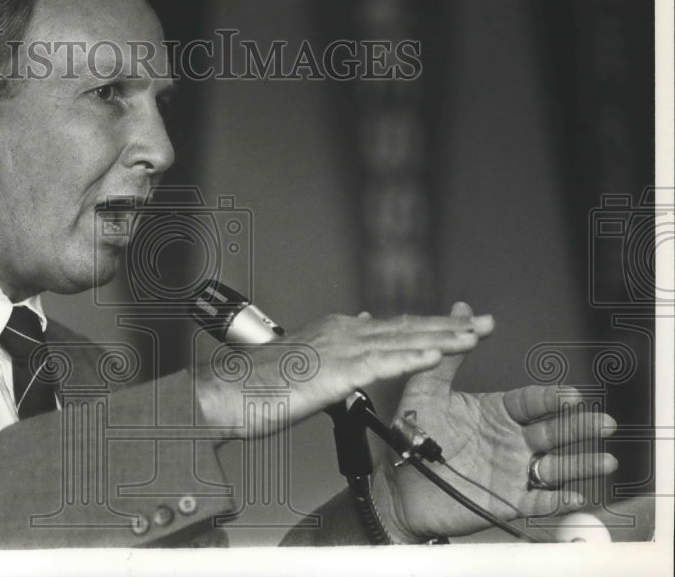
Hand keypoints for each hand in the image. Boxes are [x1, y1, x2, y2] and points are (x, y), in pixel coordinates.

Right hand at [196, 310, 493, 439]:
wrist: (230, 392)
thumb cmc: (259, 385)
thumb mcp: (304, 362)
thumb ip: (335, 347)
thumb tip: (361, 326)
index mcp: (336, 331)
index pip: (394, 327)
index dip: (430, 326)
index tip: (460, 327)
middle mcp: (342, 332)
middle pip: (407, 327)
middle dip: (449, 325)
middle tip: (485, 323)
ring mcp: (340, 349)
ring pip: (402, 340)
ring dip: (442, 337)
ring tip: (475, 335)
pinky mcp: (336, 371)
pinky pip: (383, 362)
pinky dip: (413, 356)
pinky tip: (437, 354)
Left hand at [374, 302, 617, 541]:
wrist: (398, 481)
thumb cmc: (412, 433)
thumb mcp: (426, 388)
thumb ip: (449, 353)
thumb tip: (463, 309)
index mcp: (496, 413)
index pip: (531, 402)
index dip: (551, 399)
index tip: (571, 395)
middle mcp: (510, 441)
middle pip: (552, 432)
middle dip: (580, 427)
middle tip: (604, 423)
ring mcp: (512, 471)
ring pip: (554, 466)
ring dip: (581, 463)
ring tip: (605, 460)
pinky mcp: (507, 501)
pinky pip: (538, 502)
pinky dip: (558, 499)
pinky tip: (575, 494)